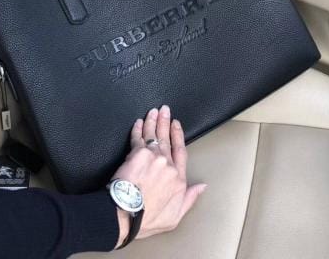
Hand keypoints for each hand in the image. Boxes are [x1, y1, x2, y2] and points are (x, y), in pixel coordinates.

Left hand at [112, 106, 206, 247]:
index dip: (178, 136)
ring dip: (153, 120)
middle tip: (165, 109)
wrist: (126, 214)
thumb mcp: (175, 216)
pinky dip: (139, 128)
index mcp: (178, 179)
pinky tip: (139, 122)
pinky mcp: (137, 153)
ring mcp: (153, 156)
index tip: (176, 125)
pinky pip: (138, 137)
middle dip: (166, 122)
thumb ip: (189, 199)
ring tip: (153, 111)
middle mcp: (167, 164)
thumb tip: (202, 186)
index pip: (181, 151)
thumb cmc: (147, 218)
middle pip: (167, 138)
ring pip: (153, 134)